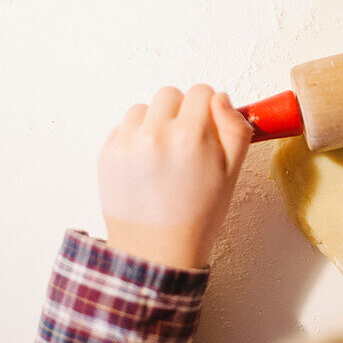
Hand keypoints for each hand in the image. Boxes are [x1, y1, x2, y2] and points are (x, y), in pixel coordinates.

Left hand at [98, 85, 251, 268]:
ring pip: (144, 108)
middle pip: (170, 94)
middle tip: (187, 142)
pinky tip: (147, 164)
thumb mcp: (232, 173)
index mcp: (191, 136)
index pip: (201, 91)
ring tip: (164, 154)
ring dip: (155, 122)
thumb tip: (221, 99)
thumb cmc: (198, 216)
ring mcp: (126, 143)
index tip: (208, 128)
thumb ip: (235, 129)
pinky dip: (135, 137)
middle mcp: (155, 134)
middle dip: (182, 111)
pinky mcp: (106, 154)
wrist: (157, 251)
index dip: (209, 109)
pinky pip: (123, 127)